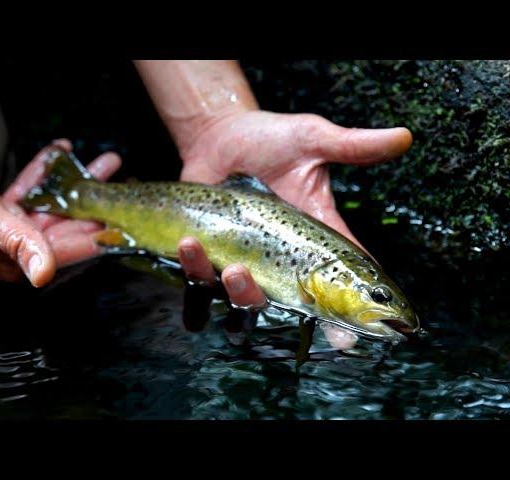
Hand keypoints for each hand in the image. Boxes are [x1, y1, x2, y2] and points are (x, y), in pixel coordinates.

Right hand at [0, 135, 118, 287]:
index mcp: (13, 261)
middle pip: (65, 227)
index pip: (66, 250)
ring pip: (53, 207)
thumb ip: (18, 242)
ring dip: (75, 183)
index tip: (123, 221)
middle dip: (92, 202)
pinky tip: (59, 155)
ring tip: (100, 163)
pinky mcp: (5, 213)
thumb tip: (43, 273)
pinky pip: (34, 195)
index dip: (96, 234)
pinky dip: (46, 176)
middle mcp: (15, 251)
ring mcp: (11, 231)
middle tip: (117, 181)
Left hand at [176, 111, 411, 347]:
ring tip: (211, 254)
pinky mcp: (212, 253)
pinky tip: (189, 242)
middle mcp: (279, 257)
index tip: (349, 338)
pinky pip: (202, 277)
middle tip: (244, 273)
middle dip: (259, 298)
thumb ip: (352, 146)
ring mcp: (244, 258)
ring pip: (239, 298)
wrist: (220, 135)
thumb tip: (404, 136)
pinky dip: (193, 267)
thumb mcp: (311, 139)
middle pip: (280, 300)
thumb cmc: (269, 139)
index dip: (347, 313)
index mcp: (311, 237)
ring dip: (226, 288)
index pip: (337, 280)